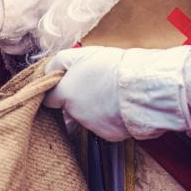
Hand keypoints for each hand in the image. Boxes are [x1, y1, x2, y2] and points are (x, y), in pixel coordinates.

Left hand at [43, 45, 190, 141]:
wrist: (142, 87)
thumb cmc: (112, 67)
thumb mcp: (80, 55)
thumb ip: (58, 63)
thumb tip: (47, 70)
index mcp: (65, 94)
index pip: (49, 99)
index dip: (56, 90)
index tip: (64, 84)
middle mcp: (75, 114)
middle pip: (69, 108)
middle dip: (76, 99)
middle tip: (93, 85)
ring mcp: (92, 127)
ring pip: (87, 117)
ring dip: (93, 108)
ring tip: (109, 92)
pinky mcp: (109, 135)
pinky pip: (105, 125)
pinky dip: (109, 117)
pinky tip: (119, 105)